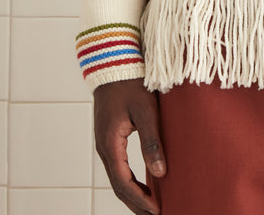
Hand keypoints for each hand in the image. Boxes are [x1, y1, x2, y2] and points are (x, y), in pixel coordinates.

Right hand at [94, 77, 165, 214]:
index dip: (139, 200)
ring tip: (150, 206)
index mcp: (110, 144)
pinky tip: (143, 184)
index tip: (157, 211)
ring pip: (118, 177)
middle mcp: (104, 147)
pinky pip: (118, 166)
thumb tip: (159, 173)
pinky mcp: (110, 137)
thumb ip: (152, 141)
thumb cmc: (131, 83)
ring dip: (132, 194)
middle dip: (136, 203)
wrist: (113, 62)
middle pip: (118, 185)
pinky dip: (129, 180)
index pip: (123, 182)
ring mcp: (105, 142)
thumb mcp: (145, 111)